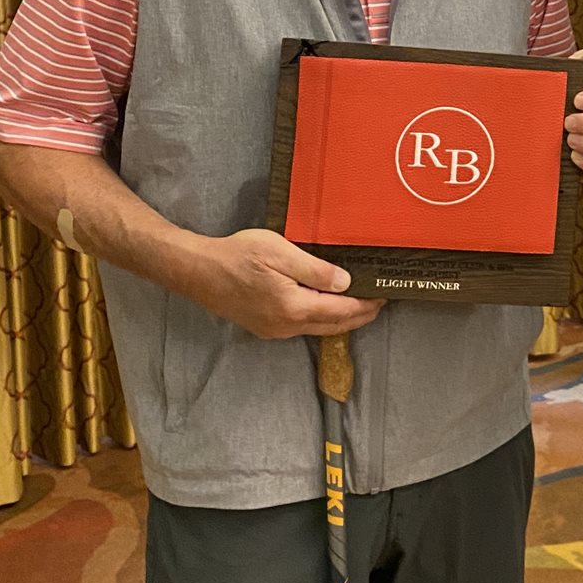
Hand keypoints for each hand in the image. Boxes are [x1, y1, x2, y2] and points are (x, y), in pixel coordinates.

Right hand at [191, 229, 383, 337]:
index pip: (341, 311)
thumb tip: (345, 283)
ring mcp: (274, 330)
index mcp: (294, 307)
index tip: (383, 296)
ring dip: (340, 319)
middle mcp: (286, 326)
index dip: (365, 306)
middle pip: (333, 326)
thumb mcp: (280, 252)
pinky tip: (325, 307)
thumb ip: (315, 270)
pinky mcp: (264, 327)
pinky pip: (302, 327)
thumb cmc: (238, 255)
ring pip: (318, 329)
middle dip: (359, 316)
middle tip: (379, 303)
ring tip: (358, 305)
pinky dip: (321, 319)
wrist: (199, 271)